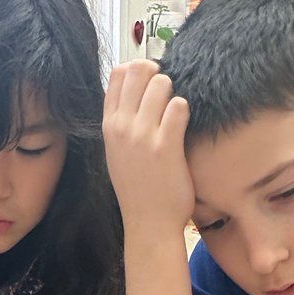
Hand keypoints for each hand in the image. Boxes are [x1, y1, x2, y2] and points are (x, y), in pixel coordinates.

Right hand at [103, 60, 194, 234]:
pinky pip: (179, 106)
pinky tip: (183, 127)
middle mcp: (122, 127)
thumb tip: (132, 89)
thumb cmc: (137, 188)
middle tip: (166, 96)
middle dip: (157, 76)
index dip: (137, 70)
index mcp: (109, 126)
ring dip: (173, 94)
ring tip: (175, 114)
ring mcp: (142, 136)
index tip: (149, 83)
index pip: (117, 74)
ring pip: (161, 84)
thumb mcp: (117, 153)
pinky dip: (184, 111)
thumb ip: (120, 122)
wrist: (148, 223)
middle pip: (139, 71)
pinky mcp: (166, 146)